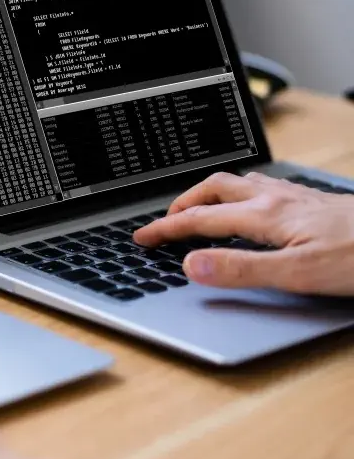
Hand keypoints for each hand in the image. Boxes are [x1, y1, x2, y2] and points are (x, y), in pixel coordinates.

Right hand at [134, 171, 353, 294]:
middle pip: (215, 187)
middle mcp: (278, 199)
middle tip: (166, 221)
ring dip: (212, 194)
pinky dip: (242, 196)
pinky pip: (265, 189)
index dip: (166, 229)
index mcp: (265, 215)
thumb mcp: (298, 274)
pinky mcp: (315, 203)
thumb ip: (241, 270)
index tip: (143, 237)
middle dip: (184, 202)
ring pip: (241, 184)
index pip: (200, 219)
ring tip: (201, 210)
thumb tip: (192, 265)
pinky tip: (255, 211)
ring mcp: (298, 198)